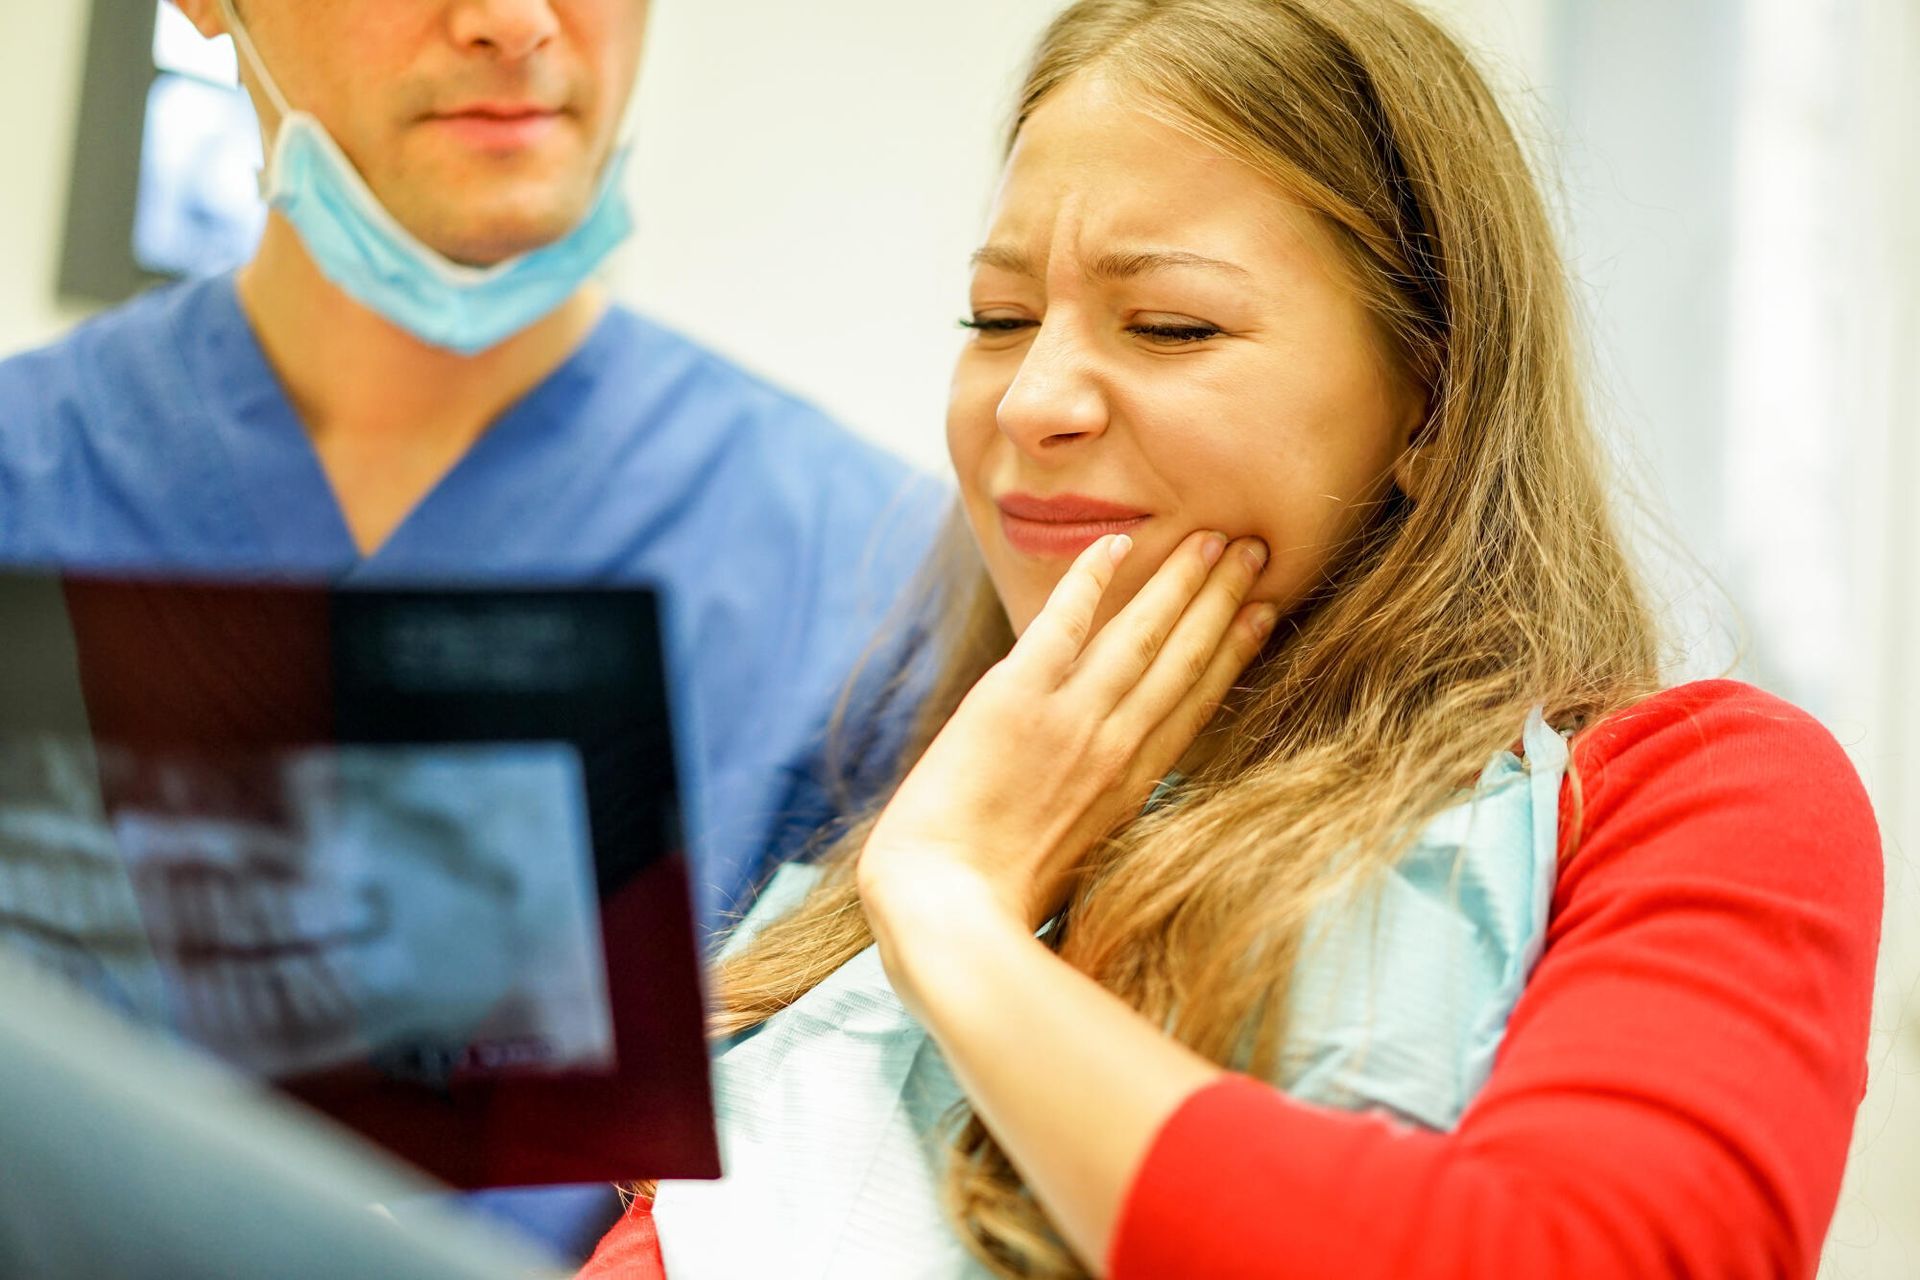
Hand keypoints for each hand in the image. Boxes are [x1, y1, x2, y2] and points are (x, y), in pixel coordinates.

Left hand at [856, 529, 1275, 972]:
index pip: (1196, 704)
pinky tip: (1116, 542)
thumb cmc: (998, 907)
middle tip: (1254, 550)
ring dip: (1180, 582)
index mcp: (1131, 789)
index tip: (1263, 613)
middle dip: (1223, 600)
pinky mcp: (1014, 698)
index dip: (1232, 653)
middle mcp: (1114, 747)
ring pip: (1141, 634)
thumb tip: (1103, 804)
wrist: (946, 909)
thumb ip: (1098, 821)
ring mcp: (1069, 719)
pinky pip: (1063, 623)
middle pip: (1184, 659)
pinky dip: (1090, 580)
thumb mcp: (1076, 868)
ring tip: (1213, 538)